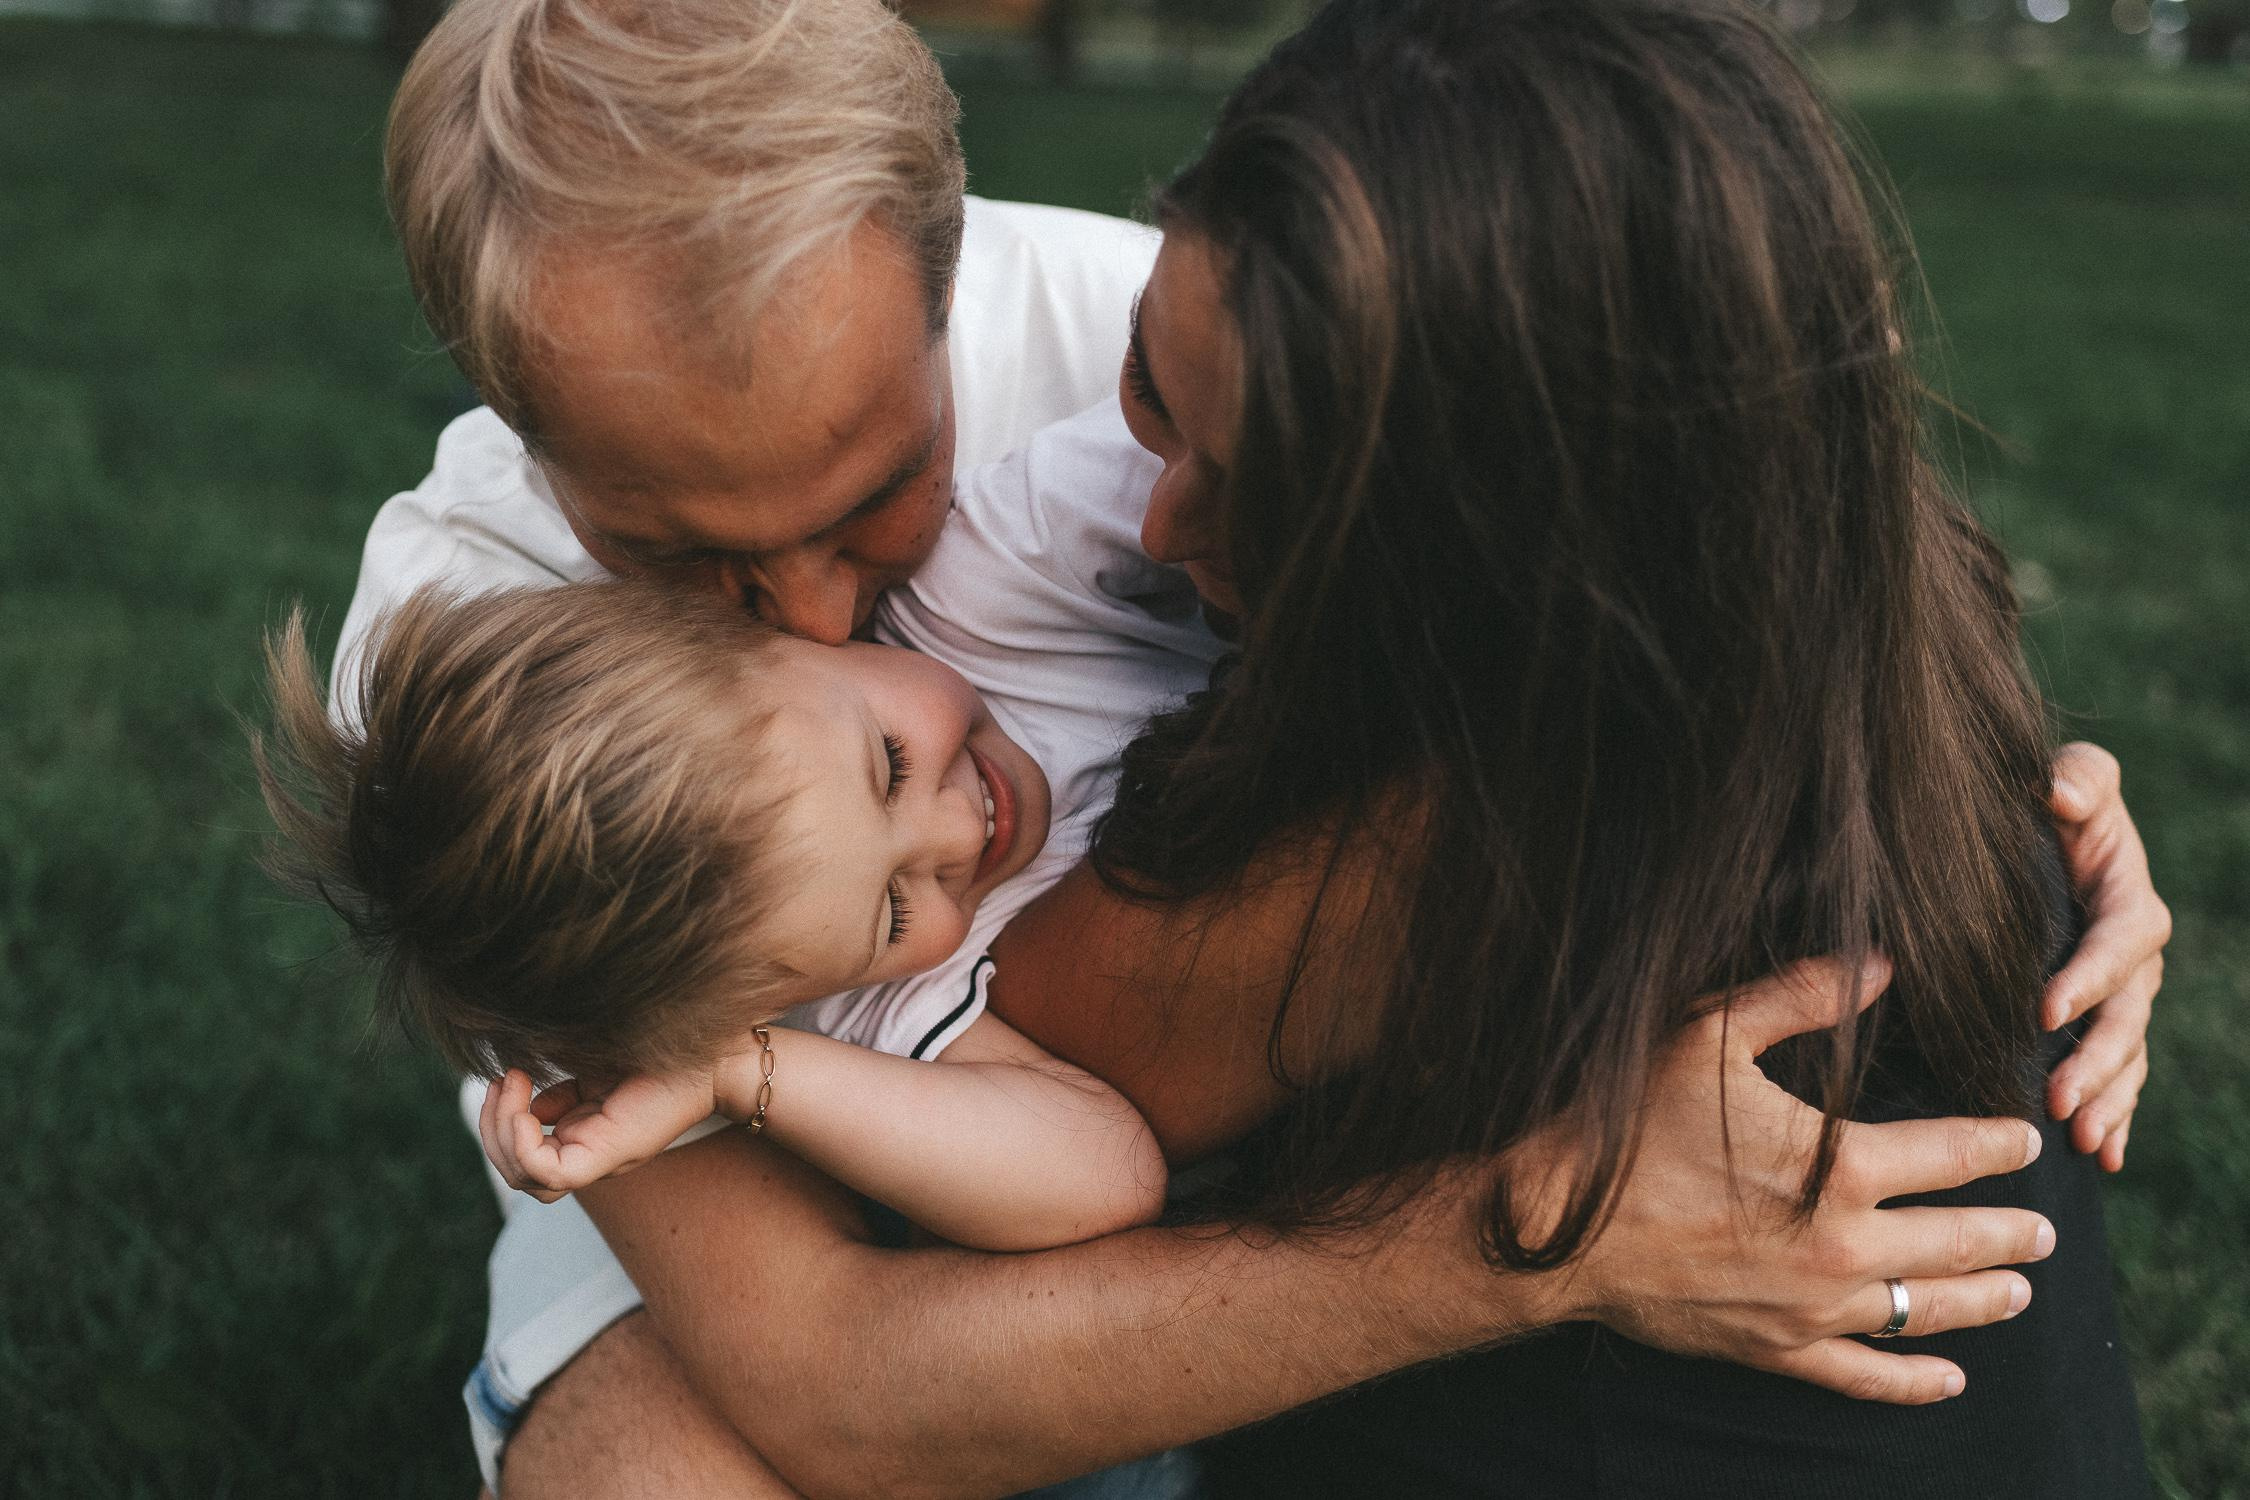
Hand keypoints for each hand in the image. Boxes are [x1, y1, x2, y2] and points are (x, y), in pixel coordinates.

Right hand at [478, 1067, 720, 1203]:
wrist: (710, 1059)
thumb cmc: (659, 1061)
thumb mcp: (593, 1078)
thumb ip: (560, 1096)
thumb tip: (527, 1106)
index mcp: (587, 1141)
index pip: (528, 1161)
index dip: (502, 1125)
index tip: (506, 1077)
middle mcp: (590, 1158)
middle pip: (518, 1176)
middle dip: (492, 1131)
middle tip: (498, 1083)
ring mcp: (598, 1162)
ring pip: (526, 1181)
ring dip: (502, 1134)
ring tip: (509, 1085)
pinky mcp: (607, 1157)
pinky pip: (548, 1174)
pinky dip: (522, 1140)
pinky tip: (526, 1101)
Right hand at [1553, 956, 2051, 1404]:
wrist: (1558, 1224)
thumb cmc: (1631, 1121)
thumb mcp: (1710, 1033)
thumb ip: (1802, 995)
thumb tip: (1884, 962)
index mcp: (1841, 1163)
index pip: (1955, 1153)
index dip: (1999, 1144)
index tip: (2025, 1140)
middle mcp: (1845, 1243)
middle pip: (1961, 1240)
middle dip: (2012, 1231)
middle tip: (2044, 1229)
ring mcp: (1815, 1306)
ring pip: (1930, 1309)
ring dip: (1985, 1299)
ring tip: (2018, 1291)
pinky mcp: (1779, 1349)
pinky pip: (1867, 1376)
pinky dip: (1916, 1380)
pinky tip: (1949, 1378)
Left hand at [2042, 742, 2167, 1170]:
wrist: (2044, 835)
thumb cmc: (2055, 801)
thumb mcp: (2073, 777)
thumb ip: (2078, 778)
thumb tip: (2059, 792)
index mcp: (2127, 898)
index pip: (2119, 942)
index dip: (2089, 977)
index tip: (2043, 1009)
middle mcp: (2134, 954)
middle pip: (2128, 1015)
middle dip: (2098, 1061)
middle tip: (2059, 1100)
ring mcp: (2124, 994)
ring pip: (2128, 1055)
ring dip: (2110, 1100)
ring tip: (2082, 1139)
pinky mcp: (2107, 1022)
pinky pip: (2122, 1076)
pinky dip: (2117, 1115)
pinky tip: (2103, 1157)